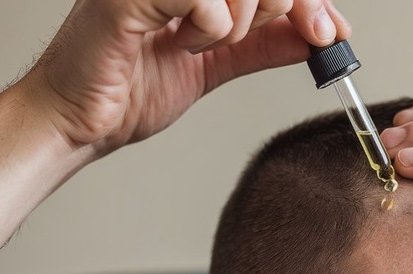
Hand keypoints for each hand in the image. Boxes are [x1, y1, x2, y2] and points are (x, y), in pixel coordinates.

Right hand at [22, 0, 349, 155]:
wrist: (78, 123)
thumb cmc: (125, 90)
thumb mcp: (212, 65)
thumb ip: (259, 45)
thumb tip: (313, 36)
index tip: (334, 29)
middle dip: (297, 3)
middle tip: (315, 35)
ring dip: (244, 21)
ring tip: (202, 43)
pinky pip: (208, 1)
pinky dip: (210, 29)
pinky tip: (176, 42)